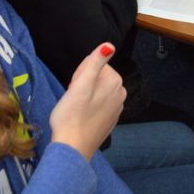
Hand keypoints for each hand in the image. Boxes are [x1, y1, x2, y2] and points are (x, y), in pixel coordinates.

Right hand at [50, 43, 125, 160]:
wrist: (72, 148)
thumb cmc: (72, 115)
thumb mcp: (81, 85)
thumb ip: (95, 63)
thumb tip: (109, 45)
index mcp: (115, 81)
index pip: (94, 64)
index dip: (79, 73)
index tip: (73, 86)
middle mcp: (120, 92)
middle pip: (97, 77)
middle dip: (83, 83)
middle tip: (73, 98)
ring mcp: (117, 108)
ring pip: (97, 91)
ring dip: (85, 95)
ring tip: (76, 108)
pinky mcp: (110, 120)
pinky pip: (99, 105)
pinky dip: (89, 107)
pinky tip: (81, 116)